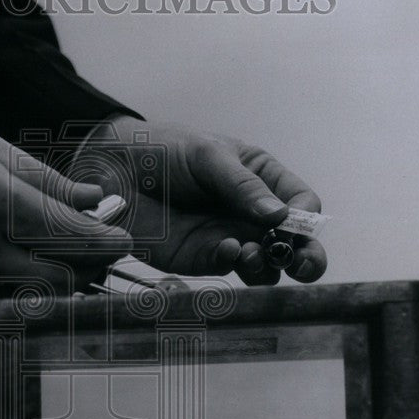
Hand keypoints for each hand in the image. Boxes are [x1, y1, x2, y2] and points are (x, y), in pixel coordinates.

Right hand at [0, 107, 132, 295]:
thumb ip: (42, 178)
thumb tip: (90, 197)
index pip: (71, 235)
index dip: (106, 240)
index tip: (122, 237)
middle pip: (60, 277)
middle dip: (87, 265)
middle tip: (93, 246)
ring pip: (28, 295)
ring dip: (53, 278)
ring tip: (55, 252)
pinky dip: (13, 285)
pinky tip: (9, 261)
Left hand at [80, 115, 326, 283]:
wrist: (112, 169)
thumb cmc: (162, 150)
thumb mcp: (207, 155)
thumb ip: (243, 185)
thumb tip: (281, 215)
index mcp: (261, 178)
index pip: (301, 203)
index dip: (306, 218)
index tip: (296, 223)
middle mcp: (251, 213)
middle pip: (294, 243)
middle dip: (306, 257)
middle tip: (304, 265)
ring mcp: (229, 237)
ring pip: (266, 265)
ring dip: (269, 265)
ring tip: (253, 253)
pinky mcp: (201, 257)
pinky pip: (229, 268)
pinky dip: (234, 263)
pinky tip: (227, 249)